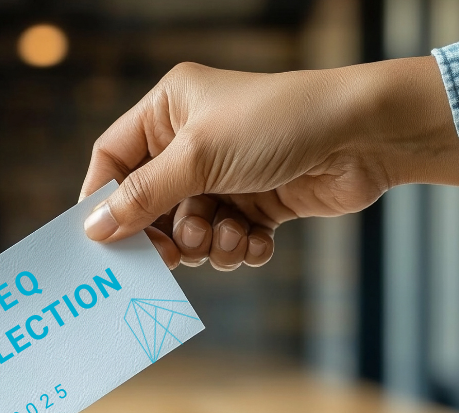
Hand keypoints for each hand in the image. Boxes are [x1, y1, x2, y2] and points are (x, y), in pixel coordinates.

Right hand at [80, 57, 458, 269]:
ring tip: (225, 236)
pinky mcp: (257, 203)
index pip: (113, 157)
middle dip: (163, 233)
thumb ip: (143, 196)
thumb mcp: (199, 157)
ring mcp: (226, 174)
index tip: (103, 240)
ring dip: (205, 243)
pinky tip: (253, 241)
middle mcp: (193, 140)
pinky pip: (226, 240)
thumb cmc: (277, 125)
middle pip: (149, 203)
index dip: (105, 199)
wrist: (363, 137)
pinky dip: (236, 248)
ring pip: (189, 229)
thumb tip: (95, 228)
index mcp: (170, 109)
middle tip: (172, 255)